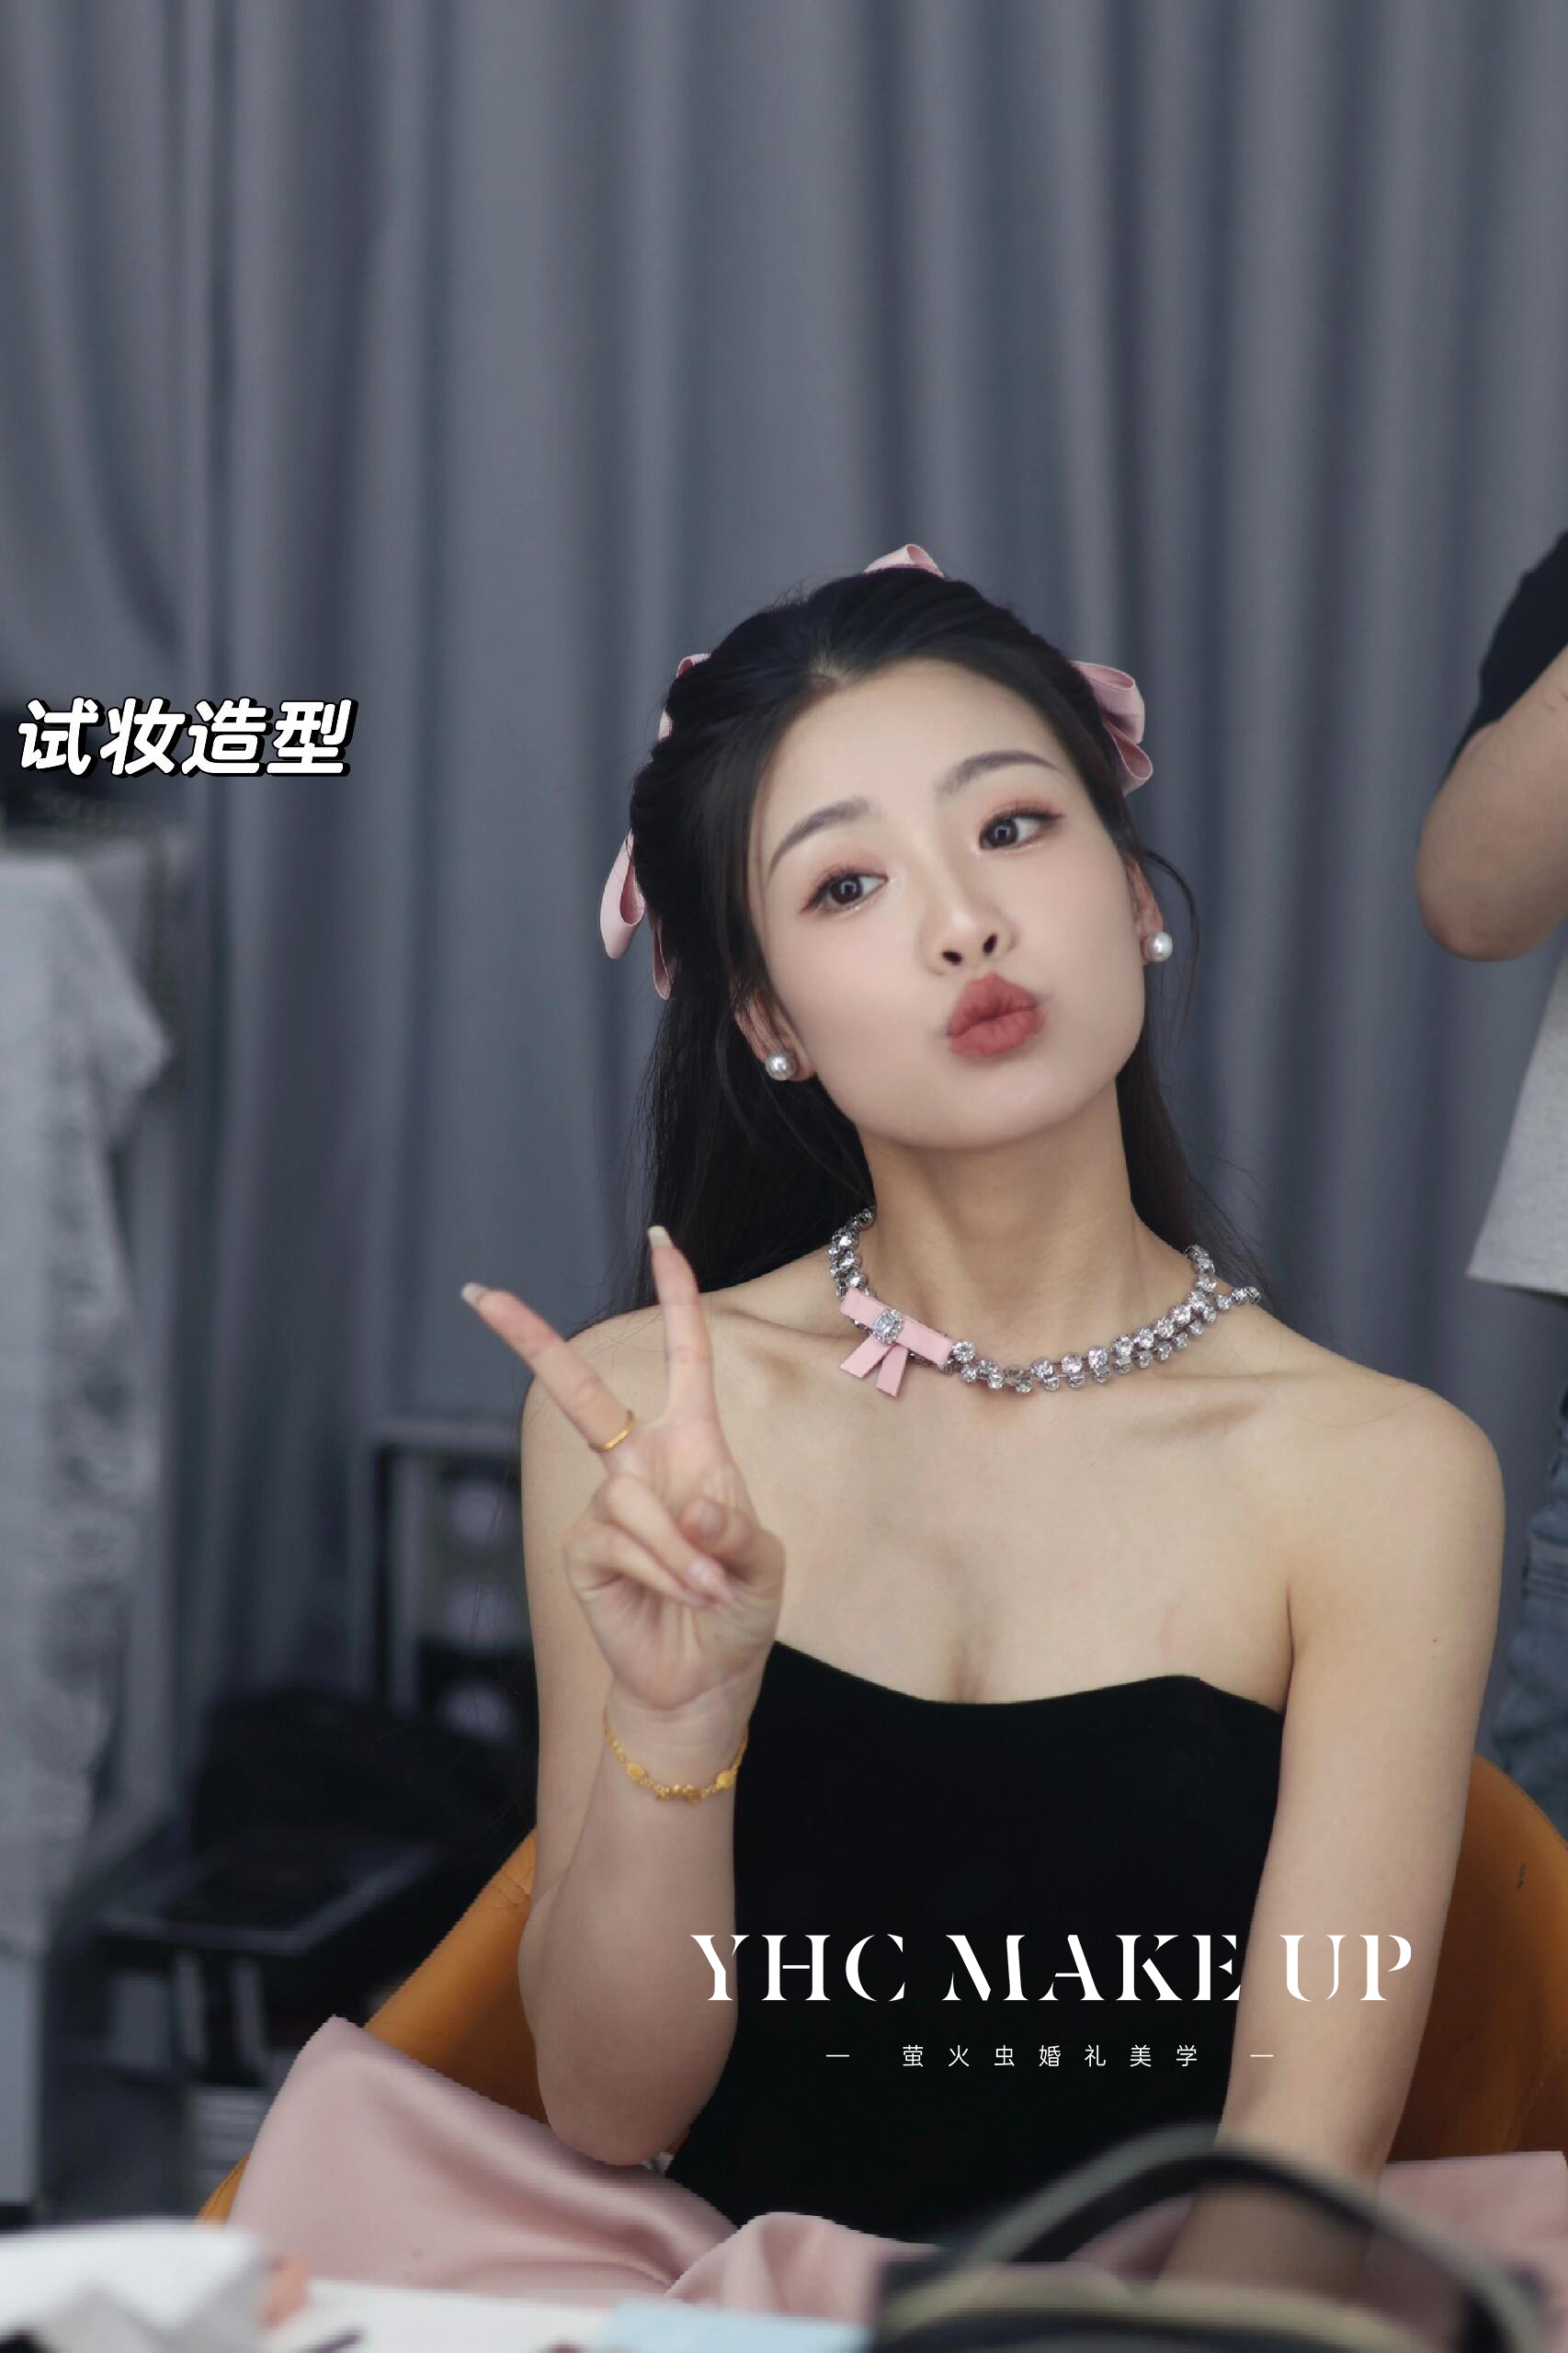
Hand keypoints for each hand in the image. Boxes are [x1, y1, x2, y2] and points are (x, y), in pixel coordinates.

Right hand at [463, 1228, 784, 1720]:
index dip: (677, 1297)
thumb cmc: (738, 1610)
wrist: (705, 1680)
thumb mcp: (762, 1564)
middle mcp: (641, 1463)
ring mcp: (607, 1505)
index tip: (662, 1240)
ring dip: (682, 1548)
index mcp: (693, 1445)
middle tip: (481, 1293)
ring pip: (630, 1495)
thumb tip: (690, 1506)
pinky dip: (663, 1567)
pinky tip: (679, 1595)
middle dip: (531, 1340)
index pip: (685, 1357)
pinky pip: (619, 1537)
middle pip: (581, 1391)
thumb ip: (735, 1528)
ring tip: (708, 1587)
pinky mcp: (584, 1548)